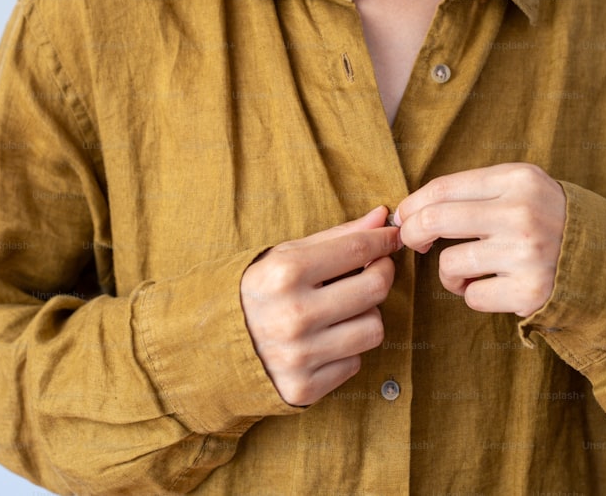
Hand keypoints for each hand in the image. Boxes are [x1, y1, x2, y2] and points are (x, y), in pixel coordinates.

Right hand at [240, 206, 400, 405]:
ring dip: (365, 317)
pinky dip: (346, 350)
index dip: (384, 240)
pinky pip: (355, 363)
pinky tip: (325, 341)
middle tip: (373, 271)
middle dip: (380, 275)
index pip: (357, 249)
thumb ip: (338, 237)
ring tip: (341, 311)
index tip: (393, 238)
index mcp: (285, 273)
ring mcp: (299, 355)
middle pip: (375, 289)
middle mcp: (293, 315)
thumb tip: (383, 218)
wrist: (212, 346)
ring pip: (373, 329)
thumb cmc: (259, 292)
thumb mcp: (287, 255)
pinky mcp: (304, 388)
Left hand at [394, 163, 565, 316]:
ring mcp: (527, 254)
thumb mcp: (521, 188)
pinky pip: (471, 296)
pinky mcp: (530, 291)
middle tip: (413, 242)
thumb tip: (410, 210)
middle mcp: (522, 213)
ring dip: (450, 273)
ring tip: (472, 271)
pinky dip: (473, 295)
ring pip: (449, 264)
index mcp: (518, 179)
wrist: (605, 261)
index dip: (412, 204)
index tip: (404, 217)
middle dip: (413, 233)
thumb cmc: (547, 221)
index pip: (442, 188)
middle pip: (436, 220)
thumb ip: (474, 192)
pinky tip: (494, 287)